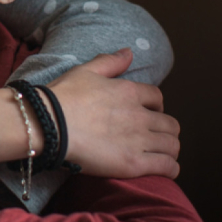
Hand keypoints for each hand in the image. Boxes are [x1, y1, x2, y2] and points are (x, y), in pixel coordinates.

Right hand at [50, 48, 180, 178]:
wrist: (49, 124)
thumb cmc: (63, 97)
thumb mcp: (85, 71)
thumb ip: (110, 62)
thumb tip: (129, 52)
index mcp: (129, 92)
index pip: (157, 98)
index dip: (156, 106)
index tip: (149, 112)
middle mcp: (139, 115)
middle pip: (170, 124)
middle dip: (165, 130)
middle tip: (154, 136)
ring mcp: (138, 140)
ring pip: (172, 145)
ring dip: (169, 149)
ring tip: (161, 153)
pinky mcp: (134, 163)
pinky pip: (167, 166)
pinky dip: (170, 168)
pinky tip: (165, 169)